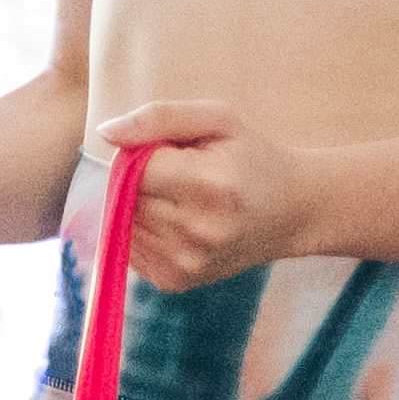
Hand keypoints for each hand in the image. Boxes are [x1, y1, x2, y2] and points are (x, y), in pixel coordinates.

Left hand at [90, 101, 322, 289]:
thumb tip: (106, 133)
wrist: (291, 212)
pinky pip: (131, 247)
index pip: (134, 169)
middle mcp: (197, 230)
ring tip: (183, 199)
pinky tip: (178, 222)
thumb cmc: (250, 157)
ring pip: (123, 223)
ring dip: (141, 207)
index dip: (140, 155)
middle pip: (126, 198)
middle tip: (180, 175)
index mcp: (209, 184)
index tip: (170, 153)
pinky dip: (144, 231)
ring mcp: (186, 262)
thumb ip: (159, 117)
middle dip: (140, 181)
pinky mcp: (175, 281)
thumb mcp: (218, 120)